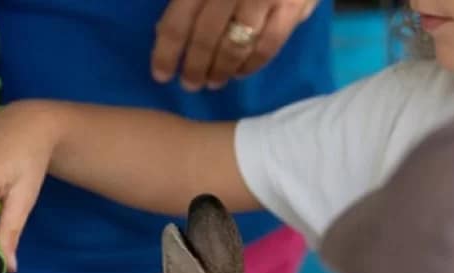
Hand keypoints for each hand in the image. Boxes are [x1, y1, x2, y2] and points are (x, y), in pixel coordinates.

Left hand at [150, 0, 318, 91]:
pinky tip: (240, 72)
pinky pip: (268, 46)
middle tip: (190, 84)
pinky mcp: (292, 7)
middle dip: (195, 67)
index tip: (161, 75)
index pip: (178, 22)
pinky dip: (251, 65)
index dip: (166, 53)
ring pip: (235, 47)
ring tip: (213, 82)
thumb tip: (164, 31)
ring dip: (221, 70)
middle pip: (206, 38)